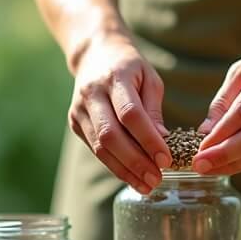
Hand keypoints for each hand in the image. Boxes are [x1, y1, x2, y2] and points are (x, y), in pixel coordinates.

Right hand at [69, 34, 170, 192]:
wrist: (95, 53)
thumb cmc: (130, 67)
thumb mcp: (150, 79)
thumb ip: (154, 110)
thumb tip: (163, 142)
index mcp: (115, 77)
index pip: (131, 114)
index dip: (148, 139)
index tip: (166, 159)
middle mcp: (92, 94)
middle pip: (111, 135)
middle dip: (135, 161)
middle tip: (156, 179)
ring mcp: (79, 109)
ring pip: (100, 147)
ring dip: (124, 170)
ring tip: (146, 185)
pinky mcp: (74, 122)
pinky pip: (95, 149)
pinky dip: (114, 165)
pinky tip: (132, 177)